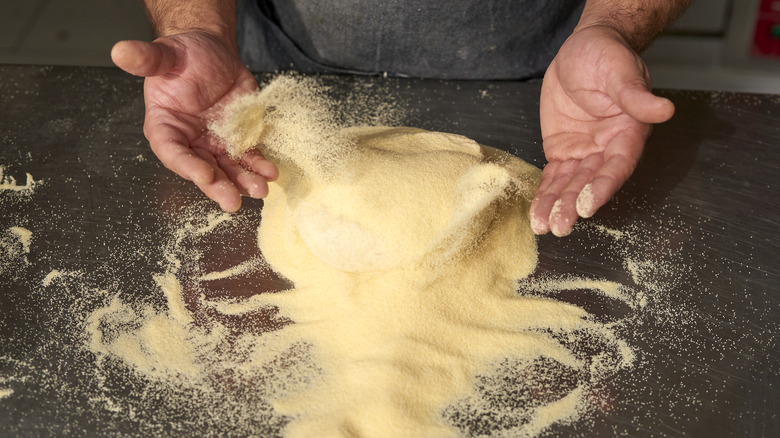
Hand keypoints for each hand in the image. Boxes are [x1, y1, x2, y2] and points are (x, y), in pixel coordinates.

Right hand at [111, 32, 277, 211]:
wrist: (212, 52)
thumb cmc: (184, 55)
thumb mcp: (166, 54)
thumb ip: (147, 59)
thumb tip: (120, 50)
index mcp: (165, 127)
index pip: (172, 152)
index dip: (187, 166)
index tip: (204, 175)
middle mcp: (190, 142)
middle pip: (202, 169)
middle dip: (218, 185)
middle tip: (232, 200)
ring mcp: (215, 143)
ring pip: (228, 168)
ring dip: (243, 181)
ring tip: (259, 190)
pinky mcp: (238, 139)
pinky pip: (249, 156)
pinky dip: (260, 165)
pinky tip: (271, 172)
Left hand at [532, 25, 673, 235]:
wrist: (583, 49)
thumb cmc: (607, 56)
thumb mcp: (621, 72)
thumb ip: (636, 96)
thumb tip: (664, 110)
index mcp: (628, 133)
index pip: (617, 165)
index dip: (603, 186)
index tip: (588, 205)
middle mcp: (607, 149)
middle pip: (591, 182)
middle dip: (574, 204)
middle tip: (560, 226)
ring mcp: (584, 152)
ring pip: (570, 184)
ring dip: (557, 205)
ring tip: (544, 227)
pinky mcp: (563, 151)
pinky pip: (553, 176)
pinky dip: (544, 194)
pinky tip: (536, 213)